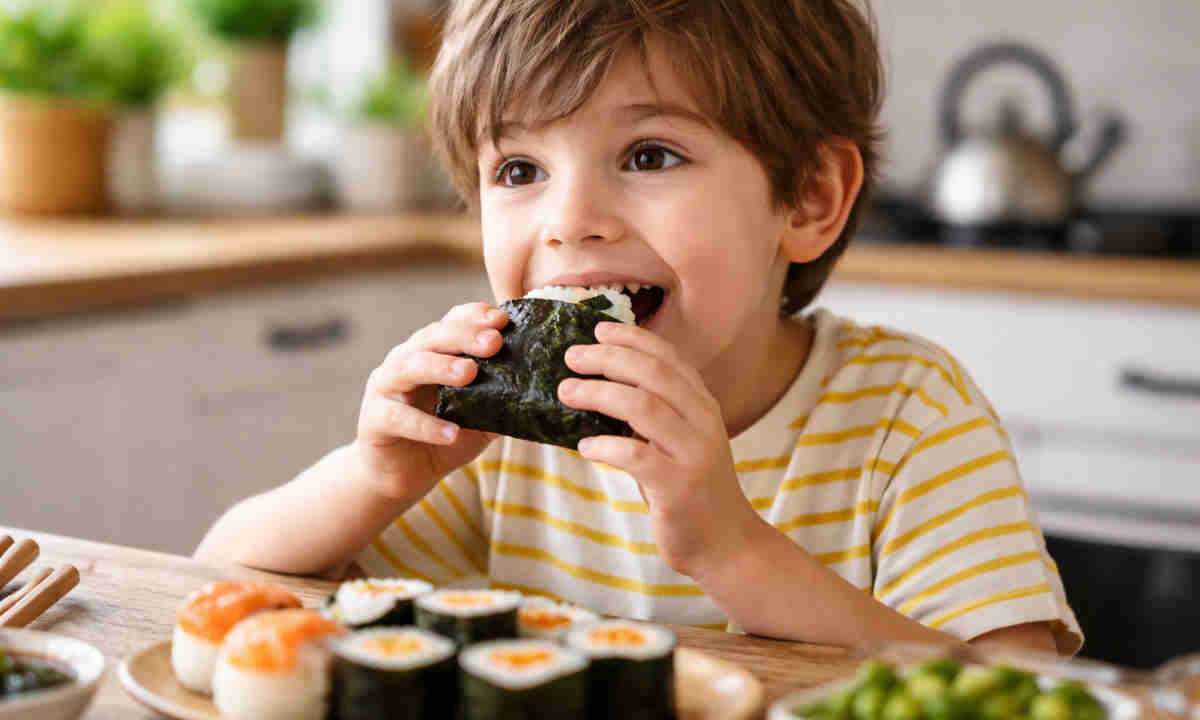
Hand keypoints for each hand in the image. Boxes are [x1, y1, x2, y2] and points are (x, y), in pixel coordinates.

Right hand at [353, 302, 506, 500]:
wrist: (402, 476)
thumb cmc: (443, 438)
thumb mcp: (479, 420)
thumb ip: (500, 404)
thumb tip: (538, 393)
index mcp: (432, 352)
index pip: (451, 321)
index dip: (474, 316)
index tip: (503, 319)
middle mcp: (406, 360)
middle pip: (432, 337)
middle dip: (464, 336)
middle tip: (494, 342)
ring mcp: (386, 387)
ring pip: (410, 367)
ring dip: (441, 367)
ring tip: (470, 373)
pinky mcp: (373, 419)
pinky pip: (397, 417)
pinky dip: (425, 424)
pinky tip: (451, 432)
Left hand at [558, 322, 761, 578]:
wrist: (724, 542)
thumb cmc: (688, 488)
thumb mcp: (677, 441)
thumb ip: (652, 413)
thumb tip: (597, 385)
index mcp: (701, 405)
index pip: (668, 356)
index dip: (632, 337)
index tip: (598, 328)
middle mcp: (702, 421)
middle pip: (652, 372)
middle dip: (607, 358)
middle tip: (571, 357)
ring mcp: (693, 452)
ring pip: (642, 405)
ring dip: (598, 393)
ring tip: (566, 391)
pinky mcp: (678, 486)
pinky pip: (635, 455)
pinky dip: (604, 446)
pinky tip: (584, 446)